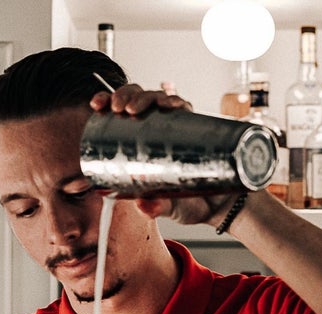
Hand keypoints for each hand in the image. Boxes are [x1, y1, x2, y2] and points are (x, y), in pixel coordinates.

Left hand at [89, 83, 247, 228]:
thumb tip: (143, 206)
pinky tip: (171, 104)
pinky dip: (177, 101)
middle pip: (136, 99)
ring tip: (141, 107)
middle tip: (122, 109)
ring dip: (147, 96)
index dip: (106, 102)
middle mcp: (156, 131)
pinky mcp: (196, 128)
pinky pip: (184, 107)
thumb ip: (157, 208)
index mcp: (139, 144)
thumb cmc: (190, 205)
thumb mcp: (169, 208)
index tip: (98, 105)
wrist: (223, 207)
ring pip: (157, 98)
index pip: (118, 115)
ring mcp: (176, 128)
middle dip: (125, 96)